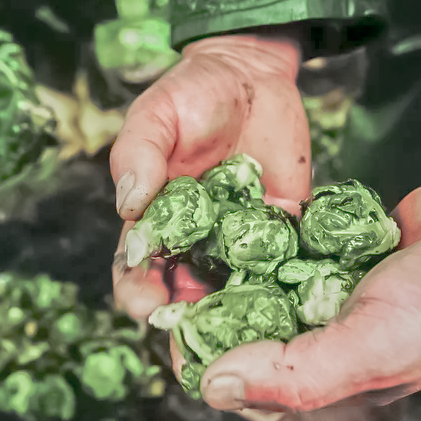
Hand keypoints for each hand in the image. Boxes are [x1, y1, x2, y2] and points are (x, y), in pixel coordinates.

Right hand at [110, 34, 311, 319]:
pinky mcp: (281, 231)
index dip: (137, 291)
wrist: (251, 75)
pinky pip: (283, 267)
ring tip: (242, 345)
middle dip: (184, 326)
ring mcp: (239, 241)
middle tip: (193, 345)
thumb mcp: (156, 115)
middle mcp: (194, 241)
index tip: (144, 305)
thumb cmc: (191, 93)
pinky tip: (291, 309)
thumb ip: (139, 154)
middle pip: (184, 296)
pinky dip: (285, 290)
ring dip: (234, 322)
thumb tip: (129, 200)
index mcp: (154, 220)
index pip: (136, 269)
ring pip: (233, 293)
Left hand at [192, 183, 420, 410]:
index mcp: (333, 373)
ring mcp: (339, 287)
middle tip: (172, 271)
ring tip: (192, 240)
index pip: (253, 373)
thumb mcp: (371, 347)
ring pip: (270, 279)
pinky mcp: (345, 247)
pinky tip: (241, 217)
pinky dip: (274, 232)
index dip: (206, 352)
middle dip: (212, 301)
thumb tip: (212, 388)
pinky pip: (296, 242)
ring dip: (236, 263)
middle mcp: (331, 334)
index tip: (168, 321)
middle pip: (253, 323)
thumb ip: (294, 373)